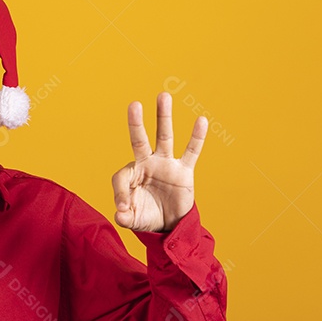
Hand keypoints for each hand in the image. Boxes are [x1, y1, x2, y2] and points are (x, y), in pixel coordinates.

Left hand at [111, 92, 206, 231]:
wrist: (170, 225)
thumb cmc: (147, 217)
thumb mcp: (133, 219)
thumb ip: (124, 217)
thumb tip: (119, 214)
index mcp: (132, 174)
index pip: (122, 176)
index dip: (120, 192)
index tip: (123, 208)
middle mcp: (147, 164)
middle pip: (140, 139)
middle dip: (136, 123)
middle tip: (134, 105)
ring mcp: (166, 164)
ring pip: (164, 137)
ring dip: (164, 118)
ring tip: (163, 96)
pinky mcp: (184, 171)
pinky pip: (191, 152)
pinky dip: (197, 138)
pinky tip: (201, 121)